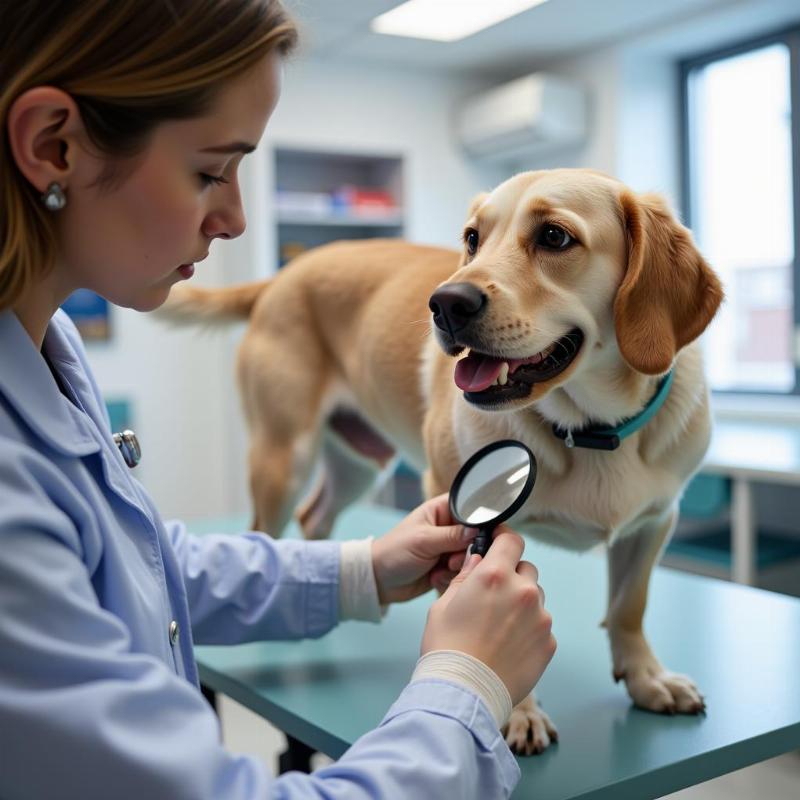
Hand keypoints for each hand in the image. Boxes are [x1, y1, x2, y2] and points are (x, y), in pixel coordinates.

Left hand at [371, 494, 475, 603]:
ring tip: (443, 569)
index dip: (478, 520)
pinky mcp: (448, 566)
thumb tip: (478, 531)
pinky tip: (435, 578)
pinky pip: (462, 570)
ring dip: (458, 566)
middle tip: (453, 559)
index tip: (481, 536)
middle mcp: (448, 527)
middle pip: (475, 534)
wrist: (379, 581)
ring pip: (470, 555)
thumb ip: (452, 535)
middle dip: (467, 550)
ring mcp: (449, 547)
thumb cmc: (395, 552)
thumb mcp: (424, 540)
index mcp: (441, 510)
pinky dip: (452, 576)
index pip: (470, 507)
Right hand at [420, 530, 555, 705]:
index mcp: (494, 575)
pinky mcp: (549, 642)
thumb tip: (478, 561)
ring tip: (499, 627)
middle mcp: (523, 591)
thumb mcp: (443, 605)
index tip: (499, 544)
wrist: (464, 693)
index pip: (512, 540)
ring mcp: (540, 617)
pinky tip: (508, 646)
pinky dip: (529, 630)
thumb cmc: (447, 648)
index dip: (504, 540)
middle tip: (493, 596)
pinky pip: (541, 626)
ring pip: (535, 598)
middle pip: (526, 568)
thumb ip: (466, 577)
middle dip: (512, 576)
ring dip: (522, 604)